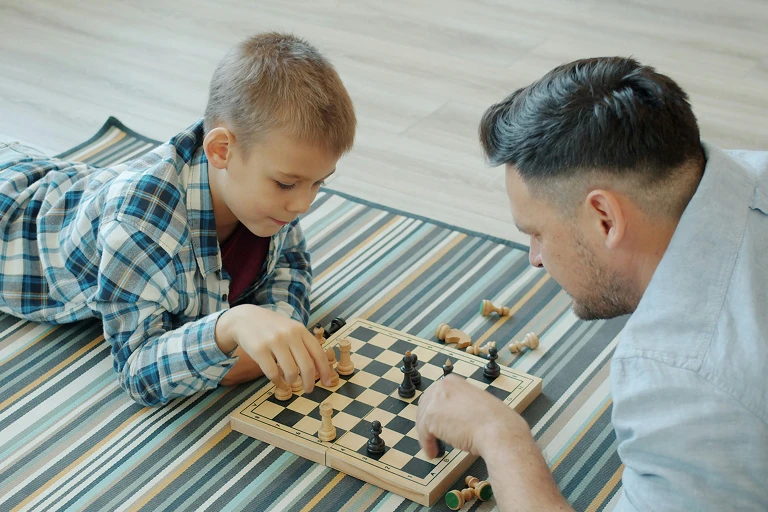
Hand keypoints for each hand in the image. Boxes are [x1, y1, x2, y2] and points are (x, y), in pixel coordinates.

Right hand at [216, 304, 332, 391]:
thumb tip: (319, 367)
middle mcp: (289, 335)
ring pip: (291, 372)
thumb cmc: (271, 327)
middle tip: (309, 390)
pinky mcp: (259, 350)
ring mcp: (274, 342)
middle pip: (306, 366)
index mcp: (300, 330)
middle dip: (310, 382)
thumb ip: (304, 344)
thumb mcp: (290, 329)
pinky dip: (278, 382)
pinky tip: (278, 382)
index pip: (318, 353)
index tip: (328, 382)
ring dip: (293, 381)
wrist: (244, 319)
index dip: (325, 370)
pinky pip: (273, 374)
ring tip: (290, 381)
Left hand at [417, 375, 573, 511]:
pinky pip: (423, 434)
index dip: (436, 411)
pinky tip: (433, 452)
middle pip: (425, 406)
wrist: (498, 430)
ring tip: (434, 447)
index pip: (436, 395)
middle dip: (428, 422)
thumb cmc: (496, 421)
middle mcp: (442, 386)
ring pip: (423, 420)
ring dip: (428, 436)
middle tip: (431, 436)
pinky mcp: (430, 417)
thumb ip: (462, 404)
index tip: (436, 422)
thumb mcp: (477, 403)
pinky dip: (427, 445)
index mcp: (454, 381)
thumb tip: (455, 415)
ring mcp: (435, 400)